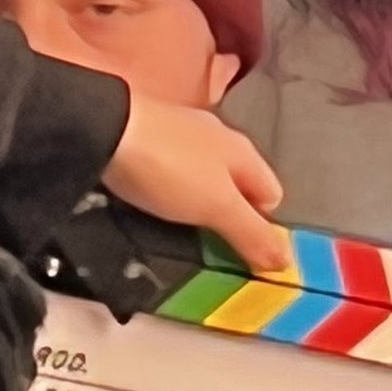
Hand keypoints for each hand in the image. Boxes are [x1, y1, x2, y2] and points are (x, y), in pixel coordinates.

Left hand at [104, 96, 285, 274]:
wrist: (104, 129)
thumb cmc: (170, 170)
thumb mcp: (216, 207)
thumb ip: (251, 232)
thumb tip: (287, 261)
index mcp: (244, 152)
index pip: (271, 195)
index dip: (261, 225)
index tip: (237, 249)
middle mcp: (220, 137)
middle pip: (239, 186)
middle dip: (228, 215)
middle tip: (205, 241)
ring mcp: (185, 134)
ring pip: (206, 177)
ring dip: (196, 202)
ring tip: (174, 224)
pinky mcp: (152, 136)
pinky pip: (174, 170)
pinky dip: (169, 188)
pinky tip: (151, 198)